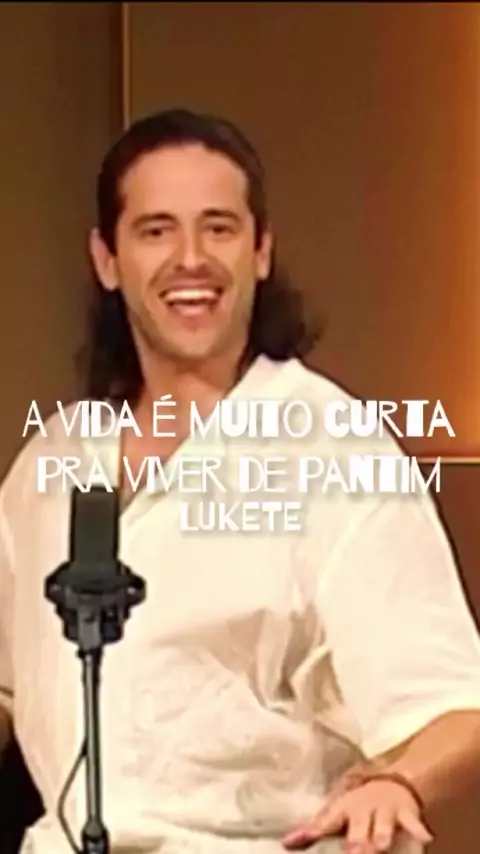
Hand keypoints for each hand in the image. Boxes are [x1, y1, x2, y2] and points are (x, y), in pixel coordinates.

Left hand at [282, 778, 433, 852]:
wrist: (390, 782)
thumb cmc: (358, 805)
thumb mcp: (336, 813)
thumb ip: (313, 829)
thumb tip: (286, 842)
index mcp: (343, 808)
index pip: (326, 820)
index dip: (313, 830)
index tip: (302, 838)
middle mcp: (363, 809)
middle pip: (358, 827)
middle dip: (356, 841)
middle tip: (353, 852)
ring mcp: (385, 810)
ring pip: (383, 825)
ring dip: (381, 834)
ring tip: (381, 845)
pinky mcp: (406, 813)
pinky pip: (414, 822)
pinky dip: (419, 829)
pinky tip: (425, 838)